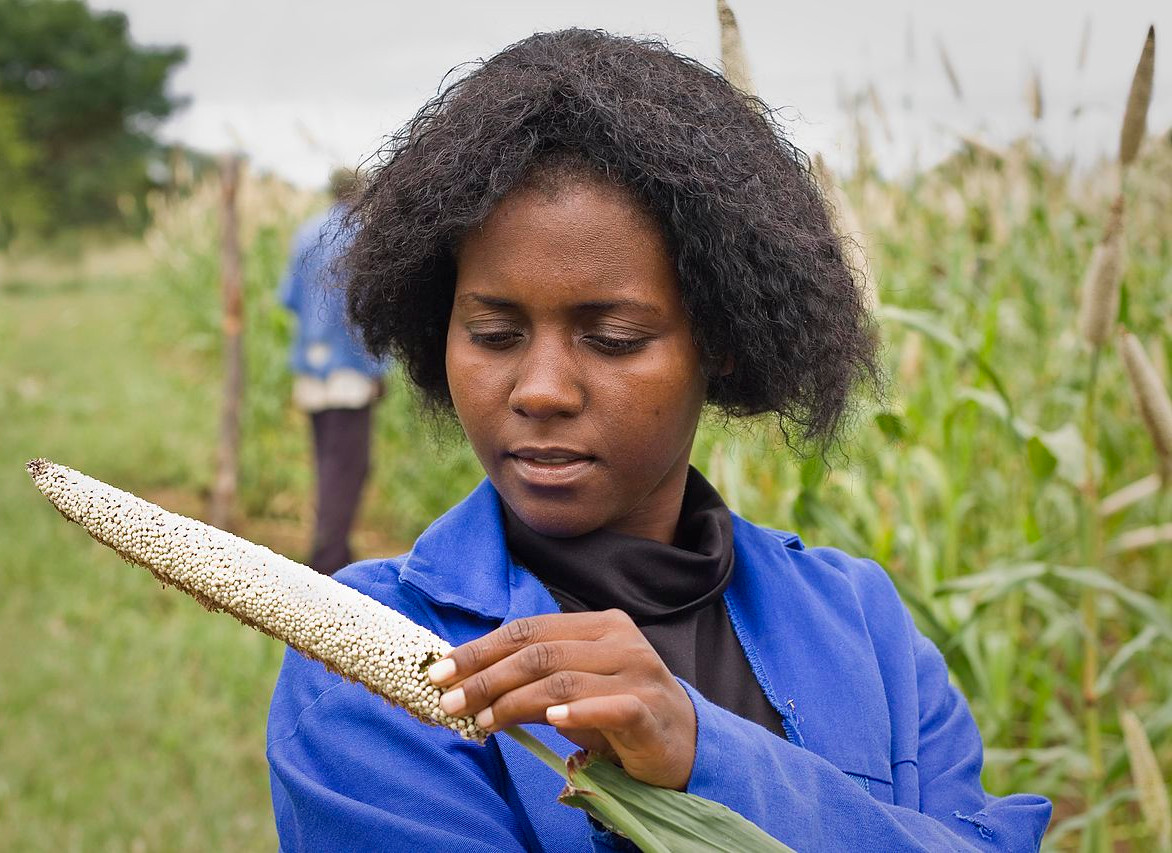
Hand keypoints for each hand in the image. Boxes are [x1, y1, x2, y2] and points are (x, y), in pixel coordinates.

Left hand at [427, 610, 696, 789]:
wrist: (685, 742)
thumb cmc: (619, 712)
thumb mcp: (575, 689)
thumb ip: (535, 679)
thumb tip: (469, 684)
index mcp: (599, 625)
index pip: (529, 630)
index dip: (480, 649)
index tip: (439, 670)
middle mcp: (620, 641)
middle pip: (540, 653)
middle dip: (487, 676)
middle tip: (450, 700)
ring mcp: (638, 672)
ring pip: (563, 680)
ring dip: (515, 702)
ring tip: (483, 722)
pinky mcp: (650, 710)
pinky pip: (609, 707)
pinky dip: (577, 713)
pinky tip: (550, 722)